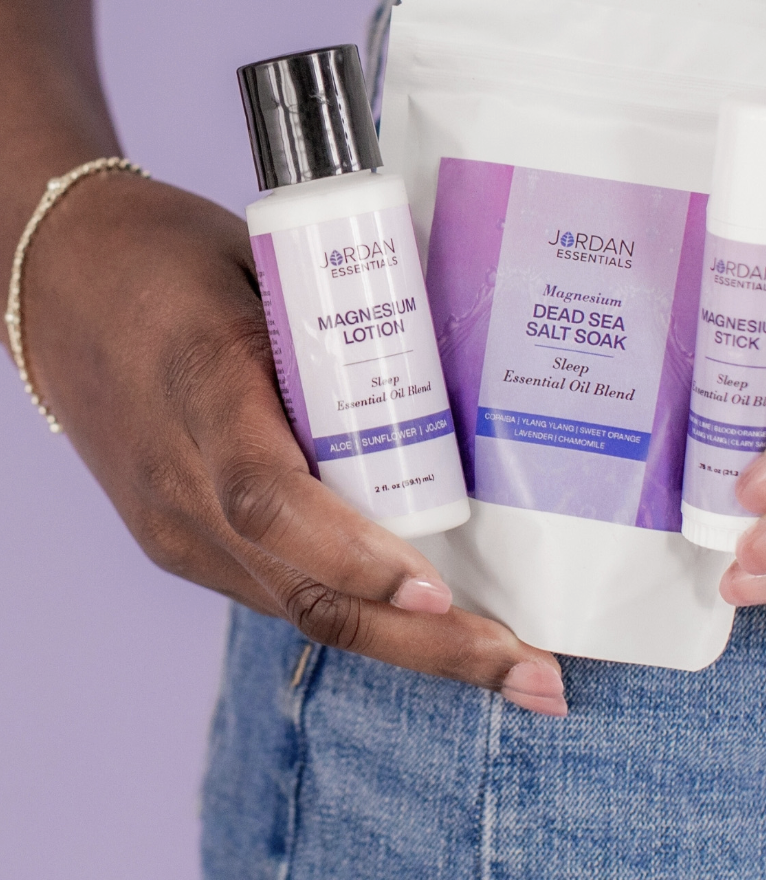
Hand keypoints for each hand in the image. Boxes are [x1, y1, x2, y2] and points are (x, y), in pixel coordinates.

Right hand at [17, 173, 566, 714]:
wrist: (62, 285)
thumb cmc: (168, 261)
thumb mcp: (258, 273)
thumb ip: (337, 336)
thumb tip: (446, 387)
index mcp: (202, 392)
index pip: (271, 500)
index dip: (356, 553)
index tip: (438, 593)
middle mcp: (181, 485)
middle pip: (305, 593)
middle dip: (427, 646)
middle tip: (533, 675)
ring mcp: (177, 527)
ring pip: (301, 610)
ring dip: (408, 646)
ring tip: (506, 665)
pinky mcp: (183, 541)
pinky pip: (282, 591)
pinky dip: (363, 614)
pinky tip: (431, 626)